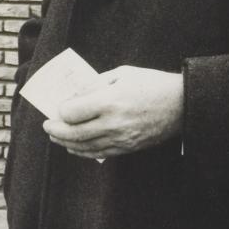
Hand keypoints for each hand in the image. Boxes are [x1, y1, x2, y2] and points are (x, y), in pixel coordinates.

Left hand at [43, 65, 183, 159]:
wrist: (181, 104)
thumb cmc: (152, 84)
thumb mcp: (122, 74)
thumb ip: (96, 84)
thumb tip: (75, 96)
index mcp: (109, 101)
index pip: (72, 113)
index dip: (60, 111)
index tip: (58, 108)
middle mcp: (113, 123)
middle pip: (73, 133)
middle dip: (56, 130)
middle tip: (47, 126)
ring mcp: (120, 138)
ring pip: (84, 147)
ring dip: (65, 142)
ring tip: (56, 137)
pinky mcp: (128, 148)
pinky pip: (99, 153)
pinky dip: (82, 152)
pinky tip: (74, 147)